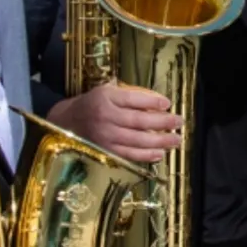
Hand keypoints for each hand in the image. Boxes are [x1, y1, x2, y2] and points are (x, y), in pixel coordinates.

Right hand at [48, 80, 181, 164]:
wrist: (67, 121)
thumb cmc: (93, 103)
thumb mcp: (107, 91)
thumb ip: (129, 94)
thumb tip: (158, 101)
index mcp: (106, 97)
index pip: (133, 99)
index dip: (152, 101)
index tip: (168, 103)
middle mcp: (105, 117)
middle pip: (139, 121)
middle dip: (163, 122)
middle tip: (179, 122)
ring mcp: (105, 136)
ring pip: (137, 140)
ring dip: (160, 141)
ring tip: (176, 140)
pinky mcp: (105, 151)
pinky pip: (129, 155)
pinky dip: (146, 155)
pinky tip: (160, 153)